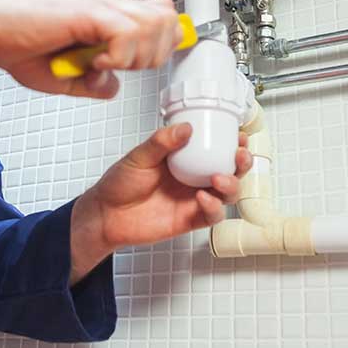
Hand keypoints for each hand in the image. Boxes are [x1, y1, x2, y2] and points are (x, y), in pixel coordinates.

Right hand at [0, 0, 181, 98]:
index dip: (162, 44)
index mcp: (107, 16)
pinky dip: (118, 55)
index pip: (161, 17)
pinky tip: (95, 61)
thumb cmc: (19, 46)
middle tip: (123, 67)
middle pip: (166, 21)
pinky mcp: (87, 12)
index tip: (142, 64)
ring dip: (136, 55)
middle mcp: (109, 7)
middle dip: (153, 54)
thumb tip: (113, 86)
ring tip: (107, 64)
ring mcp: (100, 7)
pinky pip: (126, 33)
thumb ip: (93, 82)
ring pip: (153, 25)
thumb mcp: (65, 75)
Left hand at [68, 123, 252, 283]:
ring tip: (219, 178)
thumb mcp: (139, 156)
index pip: (215, 149)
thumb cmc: (119, 184)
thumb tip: (185, 128)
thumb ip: (162, 142)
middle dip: (241, 164)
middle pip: (230, 171)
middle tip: (239, 156)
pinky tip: (202, 197)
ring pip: (227, 194)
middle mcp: (193, 179)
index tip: (239, 135)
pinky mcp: (189, 219)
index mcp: (184, 159)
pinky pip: (211, 215)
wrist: (106, 215)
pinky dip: (213, 206)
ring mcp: (193, 199)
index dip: (231, 143)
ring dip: (231, 185)